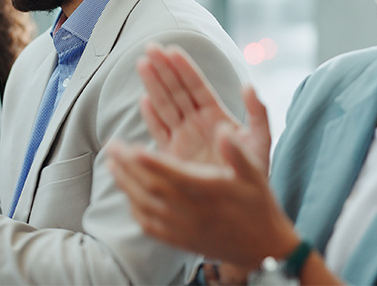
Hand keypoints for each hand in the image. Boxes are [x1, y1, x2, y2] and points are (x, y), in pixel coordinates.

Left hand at [108, 124, 297, 268]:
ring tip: (111, 165)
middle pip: (152, 188)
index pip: (173, 175)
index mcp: (209, 192)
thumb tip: (223, 128)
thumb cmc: (259, 206)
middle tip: (112, 145)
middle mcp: (193, 212)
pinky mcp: (180, 241)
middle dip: (128, 166)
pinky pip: (149, 225)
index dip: (151, 162)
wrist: (264, 248)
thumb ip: (237, 151)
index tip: (131, 147)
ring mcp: (183, 228)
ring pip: (145, 206)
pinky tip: (127, 194)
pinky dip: (134, 208)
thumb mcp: (255, 173)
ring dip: (125, 183)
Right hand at [138, 43, 270, 169]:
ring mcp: (183, 138)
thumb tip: (249, 86)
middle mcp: (196, 123)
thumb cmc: (254, 173)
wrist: (240, 206)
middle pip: (176, 90)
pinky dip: (151, 117)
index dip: (184, 68)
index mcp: (215, 115)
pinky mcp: (173, 156)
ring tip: (142, 63)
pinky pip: (159, 132)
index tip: (172, 50)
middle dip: (163, 69)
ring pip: (165, 106)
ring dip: (153, 85)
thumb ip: (258, 114)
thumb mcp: (261, 142)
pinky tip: (144, 100)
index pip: (196, 86)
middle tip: (150, 47)